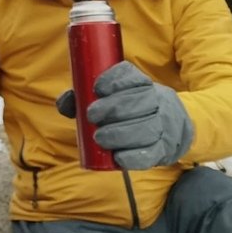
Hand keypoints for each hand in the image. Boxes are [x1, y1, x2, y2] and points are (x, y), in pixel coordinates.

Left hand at [57, 61, 194, 169]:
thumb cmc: (126, 108)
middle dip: (113, 108)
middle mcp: (158, 101)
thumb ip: (83, 96)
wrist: (166, 126)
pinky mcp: (163, 150)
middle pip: (140, 101)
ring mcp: (164, 126)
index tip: (97, 89)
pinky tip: (118, 156)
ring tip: (99, 138)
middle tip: (92, 116)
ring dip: (120, 133)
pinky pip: (152, 153)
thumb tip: (65, 103)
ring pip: (147, 127)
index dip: (115, 80)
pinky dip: (133, 156)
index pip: (133, 76)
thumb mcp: (109, 96)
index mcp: (142, 83)